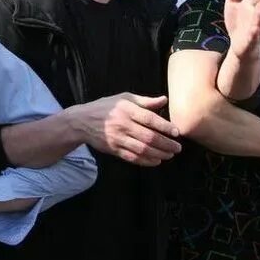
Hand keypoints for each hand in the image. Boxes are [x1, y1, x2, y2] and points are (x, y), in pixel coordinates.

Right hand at [66, 94, 180, 166]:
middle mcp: (123, 125)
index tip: (176, 132)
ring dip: (159, 154)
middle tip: (177, 148)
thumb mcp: (124, 98)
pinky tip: (156, 161)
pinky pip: (132, 157)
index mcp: (127, 110)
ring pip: (143, 149)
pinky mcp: (113, 149)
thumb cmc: (106, 107)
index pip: (150, 119)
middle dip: (166, 144)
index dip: (165, 126)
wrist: (82, 122)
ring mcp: (118, 138)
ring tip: (170, 155)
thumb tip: (164, 100)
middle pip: (149, 137)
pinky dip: (146, 161)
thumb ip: (145, 101)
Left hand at [223, 0, 259, 60]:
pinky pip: (253, 37)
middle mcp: (256, 15)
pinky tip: (254, 31)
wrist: (241, 46)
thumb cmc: (239, 21)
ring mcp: (254, 28)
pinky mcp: (250, 40)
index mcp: (254, 5)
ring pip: (259, 20)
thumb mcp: (233, 3)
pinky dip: (254, 34)